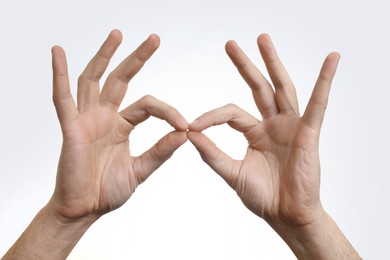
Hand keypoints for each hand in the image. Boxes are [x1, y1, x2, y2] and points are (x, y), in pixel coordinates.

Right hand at [50, 30, 187, 222]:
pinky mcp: (71, 128)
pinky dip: (59, 74)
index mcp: (122, 126)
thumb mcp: (140, 169)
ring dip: (104, 56)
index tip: (185, 124)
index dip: (168, 111)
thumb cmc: (107, 191)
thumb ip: (160, 151)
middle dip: (137, 58)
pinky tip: (58, 53)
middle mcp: (104, 117)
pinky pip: (62, 98)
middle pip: (121, 79)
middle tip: (154, 39)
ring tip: (117, 34)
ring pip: (94, 79)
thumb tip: (185, 134)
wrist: (85, 209)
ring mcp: (86, 119)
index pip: (148, 105)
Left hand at [188, 34, 358, 258]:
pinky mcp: (308, 132)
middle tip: (229, 44)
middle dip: (245, 65)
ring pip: (282, 87)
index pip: (230, 113)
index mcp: (255, 133)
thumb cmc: (263, 197)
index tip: (191, 126)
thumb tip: (189, 133)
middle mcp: (272, 124)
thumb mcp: (232, 173)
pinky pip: (318, 104)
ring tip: (263, 39)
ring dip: (273, 63)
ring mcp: (290, 126)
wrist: (285, 216)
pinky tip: (331, 60)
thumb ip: (212, 154)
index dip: (210, 116)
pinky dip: (325, 81)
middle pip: (258, 87)